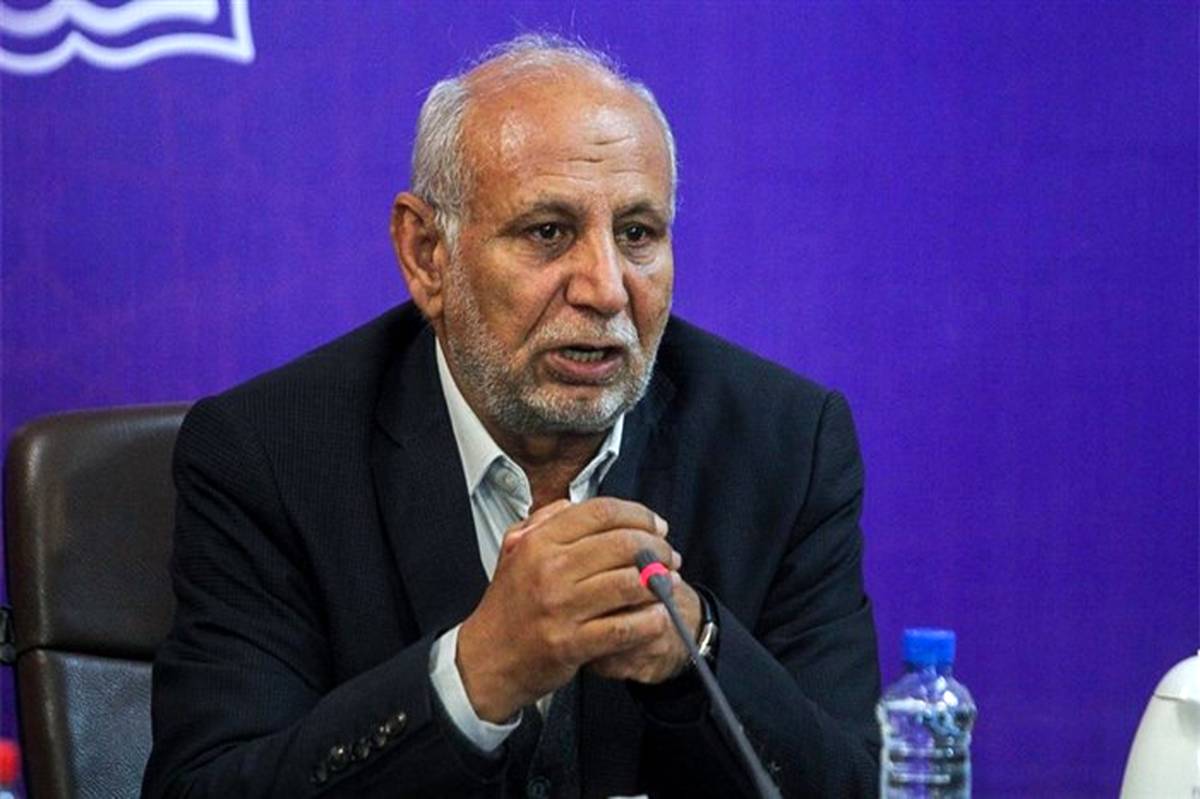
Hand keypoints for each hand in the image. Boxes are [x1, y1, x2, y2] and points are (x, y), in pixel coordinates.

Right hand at [456, 497, 679, 721]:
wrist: (487, 659)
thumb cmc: (509, 605)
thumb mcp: (514, 550)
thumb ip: (544, 521)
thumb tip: (576, 504)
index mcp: (539, 542)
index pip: (602, 512)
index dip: (639, 514)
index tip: (657, 526)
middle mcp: (550, 570)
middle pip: (622, 543)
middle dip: (657, 547)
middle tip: (670, 556)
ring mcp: (561, 608)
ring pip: (628, 583)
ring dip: (658, 582)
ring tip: (669, 583)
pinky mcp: (572, 643)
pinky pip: (624, 628)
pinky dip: (649, 620)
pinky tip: (658, 615)